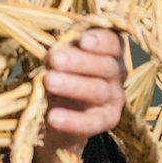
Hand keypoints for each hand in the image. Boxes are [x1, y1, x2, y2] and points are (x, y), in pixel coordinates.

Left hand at [35, 29, 126, 162]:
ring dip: (73, 85)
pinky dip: (73, 120)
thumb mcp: (56, 64)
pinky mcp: (105, 121)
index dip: (100, 40)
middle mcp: (115, 74)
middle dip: (79, 61)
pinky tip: (54, 117)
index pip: (112, 43)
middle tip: (55, 59)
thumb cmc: (57, 79)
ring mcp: (112, 98)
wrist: (55, 117)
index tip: (82, 40)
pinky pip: (91, 122)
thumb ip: (58, 53)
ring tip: (50, 81)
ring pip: (98, 90)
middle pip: (104, 65)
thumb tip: (46, 45)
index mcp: (108, 54)